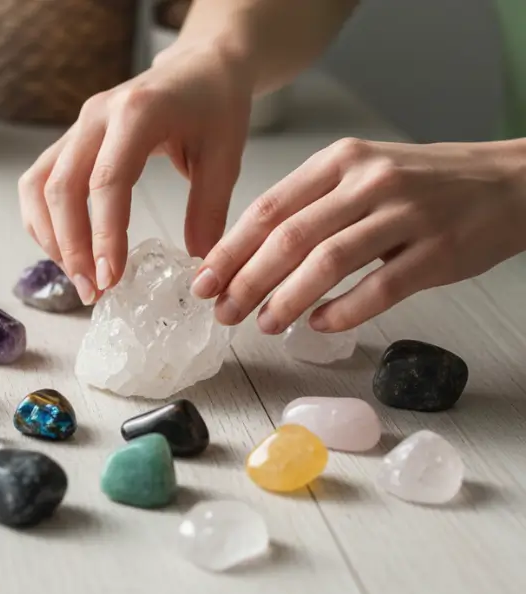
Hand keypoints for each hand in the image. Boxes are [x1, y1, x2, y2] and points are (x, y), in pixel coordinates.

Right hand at [18, 39, 253, 303]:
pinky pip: (39, 181)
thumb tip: (197, 269)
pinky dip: (43, 220)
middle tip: (92, 291)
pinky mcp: (72, 139)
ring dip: (50, 237)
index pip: (107, 182)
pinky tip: (66, 250)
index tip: (110, 279)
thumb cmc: (216, 104)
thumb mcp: (225, 155)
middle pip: (61, 188)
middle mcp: (96, 116)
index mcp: (137, 113)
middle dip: (71, 247)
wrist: (201, 66)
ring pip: (38, 186)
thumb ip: (209, 210)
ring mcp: (78, 126)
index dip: (103, 235)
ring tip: (77, 277)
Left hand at [192, 137, 525, 331]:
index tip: (204, 280)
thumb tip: (249, 255)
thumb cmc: (421, 184)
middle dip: (247, 280)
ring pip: (328, 262)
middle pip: (290, 238)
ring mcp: (406, 215)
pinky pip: (380, 288)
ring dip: (287, 299)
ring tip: (264, 324)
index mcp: (340, 162)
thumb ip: (310, 206)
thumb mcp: (360, 175)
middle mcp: (368, 182)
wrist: (505, 182)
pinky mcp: (437, 250)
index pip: (269, 209)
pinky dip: (344, 311)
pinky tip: (320, 325)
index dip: (231, 249)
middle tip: (224, 311)